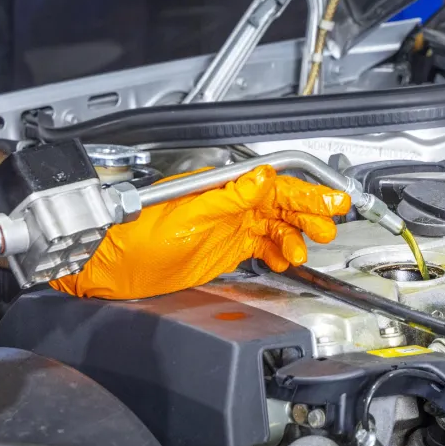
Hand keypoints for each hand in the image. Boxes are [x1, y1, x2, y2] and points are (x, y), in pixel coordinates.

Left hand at [50, 165, 350, 299]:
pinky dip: (278, 251)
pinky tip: (287, 259)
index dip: (307, 193)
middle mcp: (228, 203)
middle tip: (329, 225)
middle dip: (310, 213)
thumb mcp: (187, 215)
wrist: (112, 267)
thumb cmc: (136, 236)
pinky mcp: (224, 248)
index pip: (274, 186)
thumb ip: (228, 198)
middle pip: (281, 204)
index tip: (332, 200)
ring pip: (275, 226)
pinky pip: (261, 245)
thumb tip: (262, 178)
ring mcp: (227, 226)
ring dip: (296, 236)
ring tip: (306, 249)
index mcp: (222, 188)